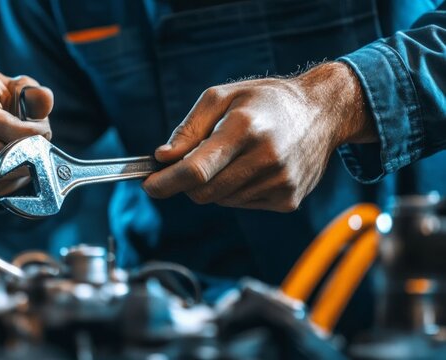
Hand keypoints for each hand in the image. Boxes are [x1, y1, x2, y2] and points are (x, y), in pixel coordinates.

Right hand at [0, 65, 53, 196]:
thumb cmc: (4, 101)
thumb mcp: (22, 90)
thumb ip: (35, 96)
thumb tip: (44, 101)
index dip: (20, 134)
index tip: (42, 137)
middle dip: (19, 157)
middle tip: (38, 154)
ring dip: (13, 173)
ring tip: (26, 161)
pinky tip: (10, 172)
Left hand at [142, 62, 376, 211]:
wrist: (322, 113)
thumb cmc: (263, 101)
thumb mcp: (221, 96)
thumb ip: (189, 128)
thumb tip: (162, 158)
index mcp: (244, 128)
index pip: (196, 170)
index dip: (166, 182)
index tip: (149, 185)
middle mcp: (265, 158)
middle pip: (204, 192)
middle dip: (188, 182)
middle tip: (192, 162)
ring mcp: (280, 182)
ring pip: (221, 200)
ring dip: (214, 184)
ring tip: (234, 156)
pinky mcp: (288, 200)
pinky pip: (242, 204)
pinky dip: (236, 191)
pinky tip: (252, 167)